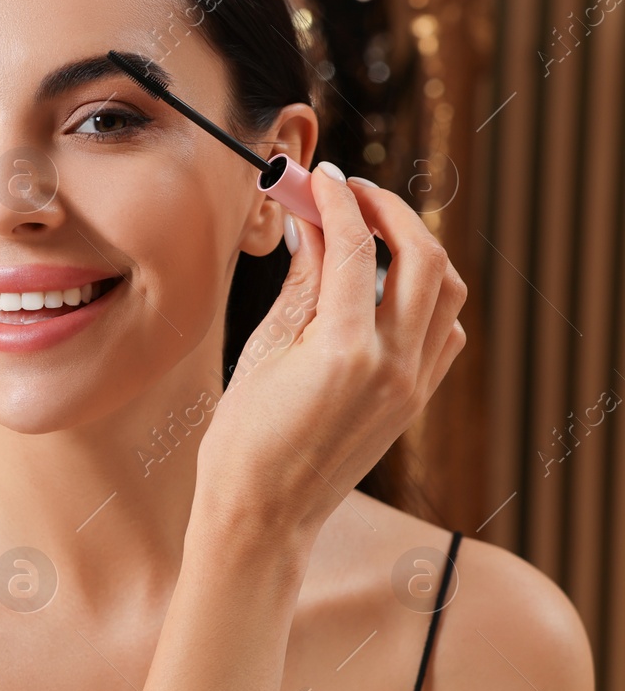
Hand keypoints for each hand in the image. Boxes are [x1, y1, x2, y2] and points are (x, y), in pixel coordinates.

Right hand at [194, 162, 467, 543]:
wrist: (262, 514)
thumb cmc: (243, 439)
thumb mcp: (263, 350)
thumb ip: (301, 283)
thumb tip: (313, 226)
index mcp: (345, 350)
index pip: (355, 246)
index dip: (337, 200)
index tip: (319, 177)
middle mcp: (393, 365)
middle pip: (423, 256)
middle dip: (389, 212)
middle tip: (351, 192)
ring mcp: (412, 384)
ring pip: (446, 290)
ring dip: (415, 247)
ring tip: (371, 232)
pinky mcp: (415, 400)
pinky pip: (444, 330)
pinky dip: (425, 296)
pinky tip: (387, 289)